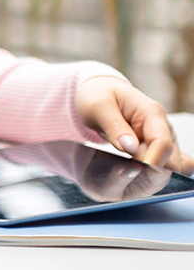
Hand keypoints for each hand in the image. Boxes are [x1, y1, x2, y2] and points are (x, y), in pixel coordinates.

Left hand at [76, 75, 192, 172]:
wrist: (98, 92)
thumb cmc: (98, 95)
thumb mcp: (98, 106)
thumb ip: (114, 126)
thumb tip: (130, 147)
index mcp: (151, 113)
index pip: (162, 144)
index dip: (152, 163)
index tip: (136, 172)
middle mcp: (162, 128)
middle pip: (170, 161)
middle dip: (152, 174)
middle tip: (126, 176)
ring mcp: (162, 139)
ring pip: (168, 168)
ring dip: (149, 177)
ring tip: (125, 175)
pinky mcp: (155, 149)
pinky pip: (164, 167)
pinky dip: (153, 176)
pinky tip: (138, 177)